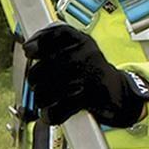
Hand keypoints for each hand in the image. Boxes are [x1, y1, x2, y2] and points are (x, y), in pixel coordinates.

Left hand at [23, 22, 148, 128]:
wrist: (119, 94)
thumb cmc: (92, 72)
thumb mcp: (79, 50)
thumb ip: (55, 45)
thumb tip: (28, 47)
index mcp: (81, 40)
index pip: (56, 34)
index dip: (38, 42)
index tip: (29, 51)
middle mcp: (85, 54)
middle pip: (44, 66)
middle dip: (35, 79)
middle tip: (38, 85)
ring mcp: (88, 75)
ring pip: (47, 89)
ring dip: (41, 99)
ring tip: (45, 100)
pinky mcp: (89, 96)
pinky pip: (58, 108)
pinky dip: (51, 114)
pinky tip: (50, 113)